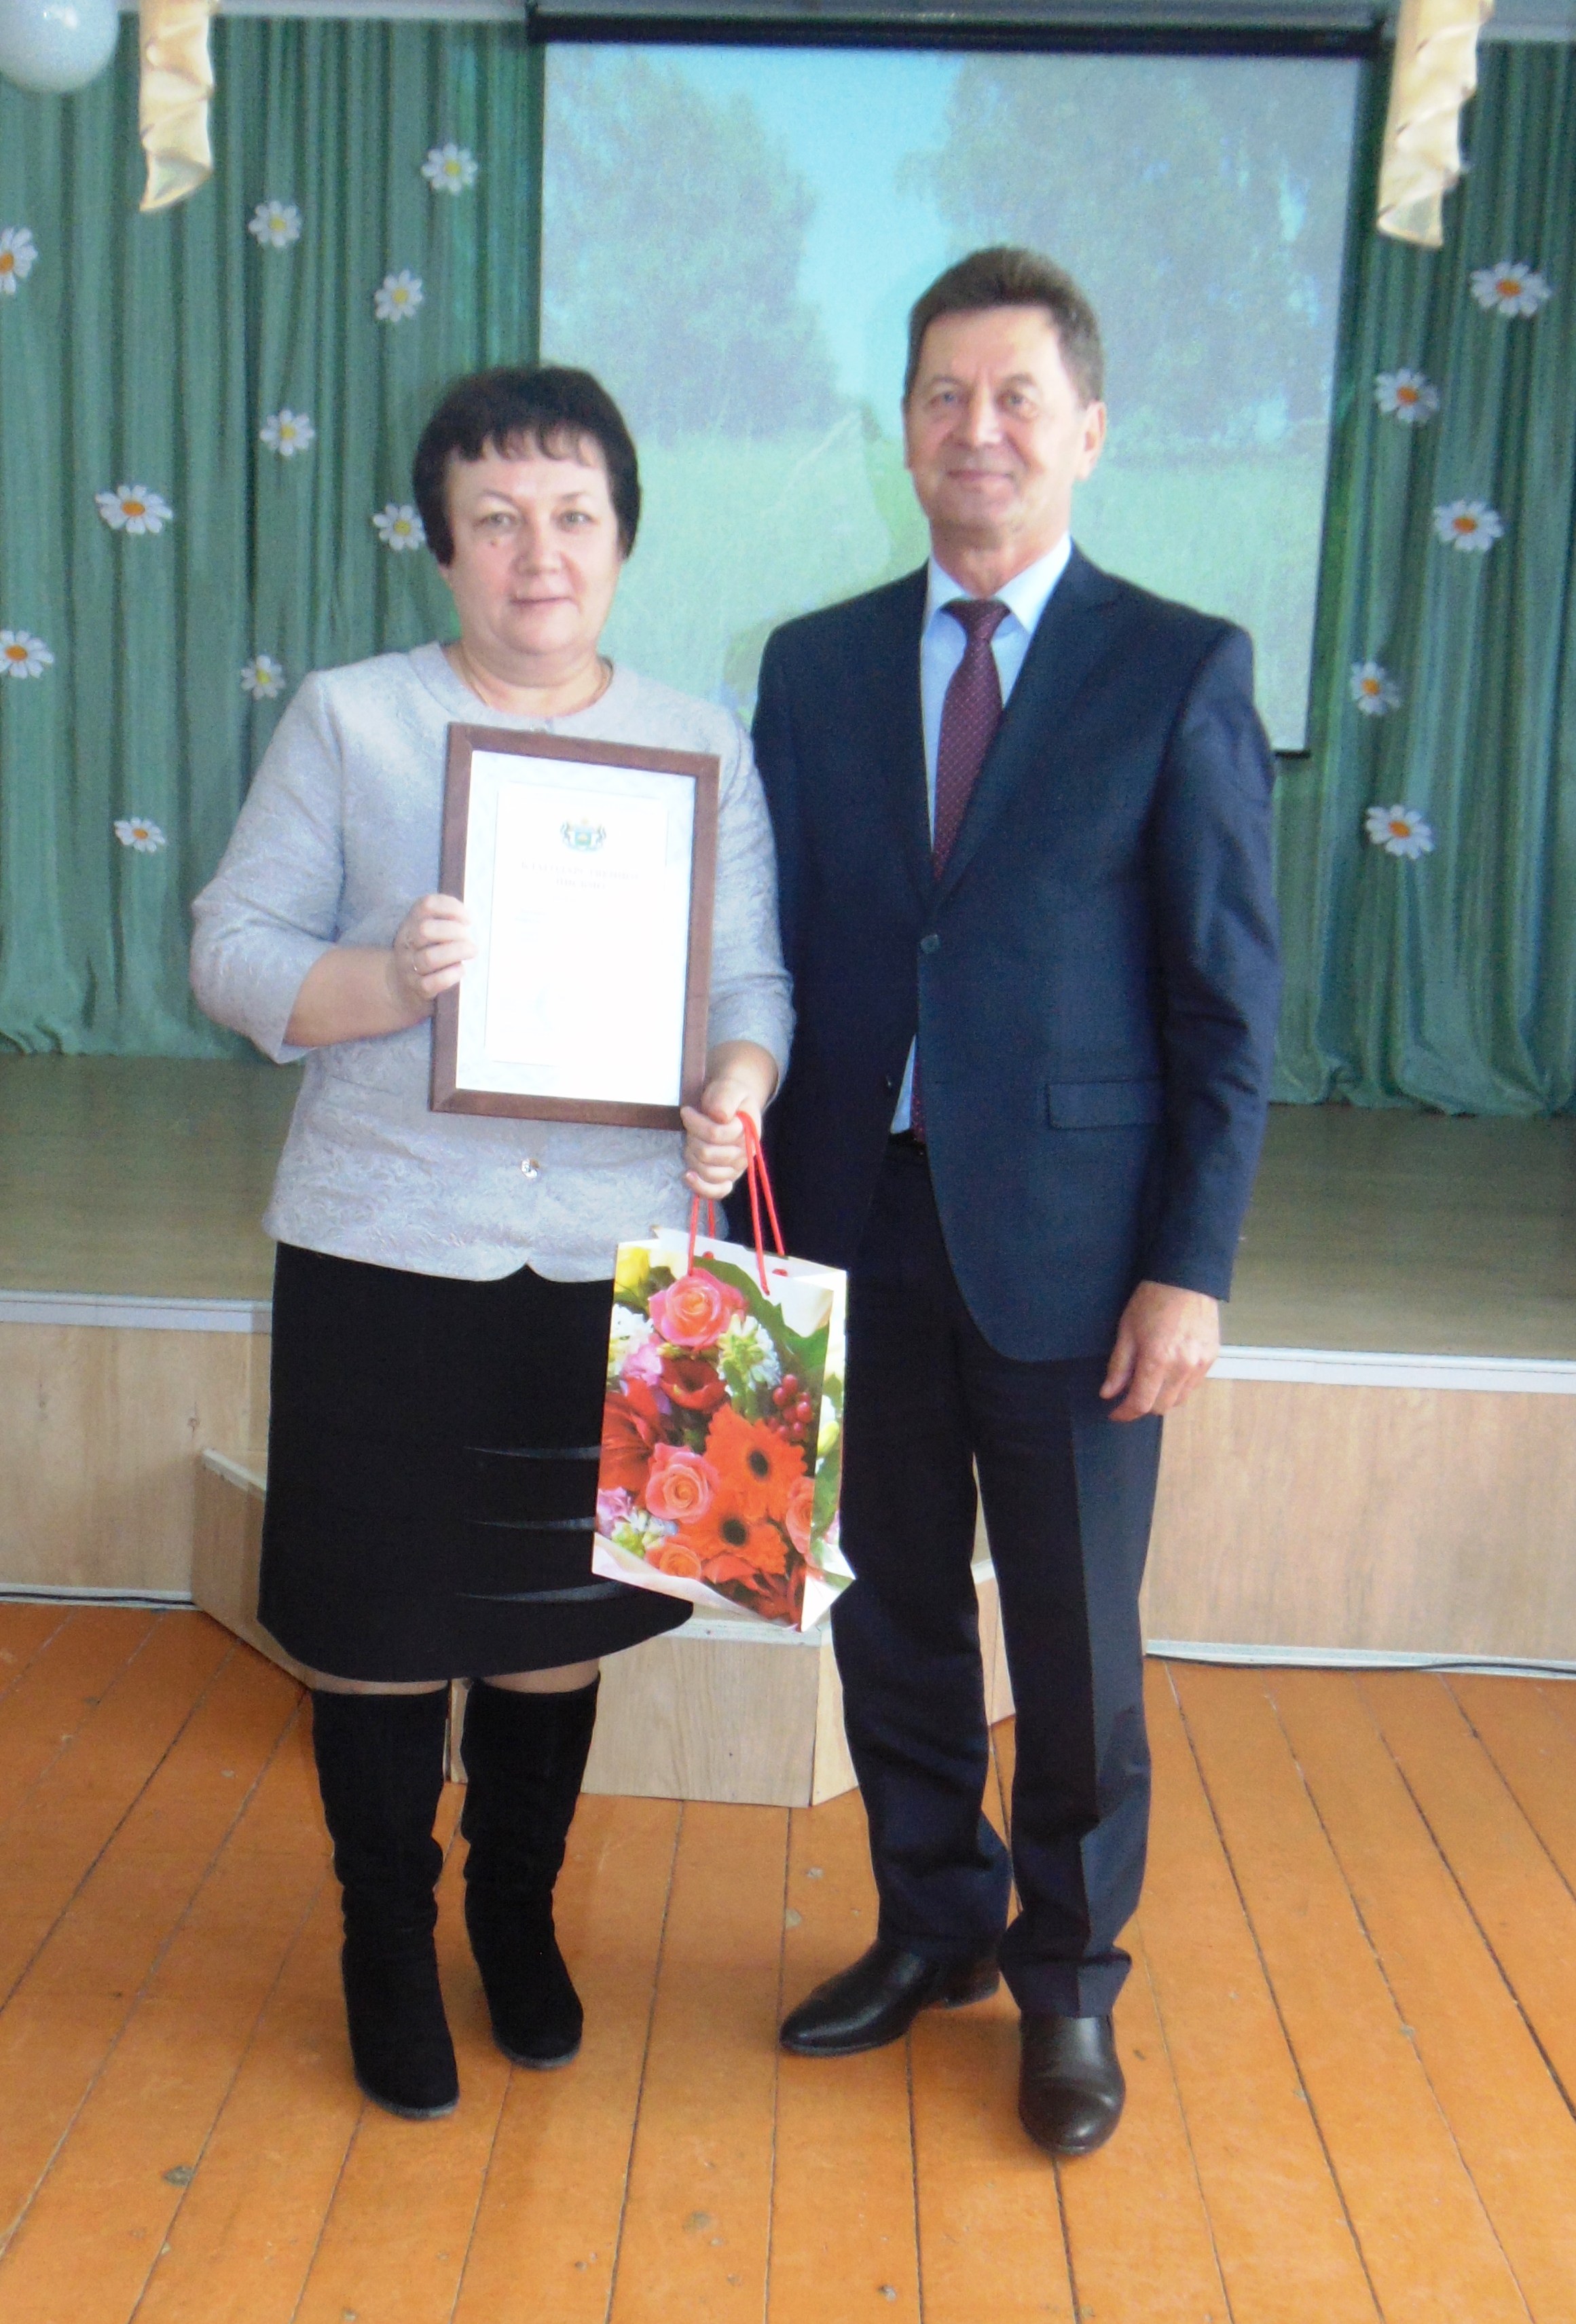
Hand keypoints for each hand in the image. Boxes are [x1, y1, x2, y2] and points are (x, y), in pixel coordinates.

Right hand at [386, 894, 475, 1018]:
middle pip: (425, 930)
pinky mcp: (417, 988)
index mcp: (411, 923)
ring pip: (429, 958)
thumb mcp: (430, 933)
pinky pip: (433, 982)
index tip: (468, 919)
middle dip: (454, 932)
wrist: (401, 986)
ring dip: (456, 952)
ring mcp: (409, 967)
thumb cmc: (427, 952)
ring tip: (471, 951)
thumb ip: (448, 922)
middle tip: (469, 938)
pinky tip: (461, 970)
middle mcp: (407, 943)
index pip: (426, 905)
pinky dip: (451, 975)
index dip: (451, 908)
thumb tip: (472, 922)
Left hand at [680, 1041, 779, 1200]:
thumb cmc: (728, 1097)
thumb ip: (725, 1100)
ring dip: (692, 1154)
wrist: (731, 1105)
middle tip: (690, 1124)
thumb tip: (720, 1116)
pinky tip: (688, 1175)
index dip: (696, 1123)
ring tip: (691, 1139)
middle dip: (693, 1137)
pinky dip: (701, 1188)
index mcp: (748, 1133)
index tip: (687, 1111)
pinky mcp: (726, 1178)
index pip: (716, 1134)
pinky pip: (716, 1192)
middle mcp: (744, 1155)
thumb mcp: (728, 1089)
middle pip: (708, 1154)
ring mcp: (735, 1169)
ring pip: (706, 1171)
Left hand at [1100, 1280, 1219, 1421]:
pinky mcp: (1211, 1359)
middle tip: (1129, 1395)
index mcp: (1157, 1360)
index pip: (1141, 1404)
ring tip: (1149, 1383)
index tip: (1115, 1413)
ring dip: (1161, 1398)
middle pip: (1161, 1407)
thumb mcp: (1126, 1331)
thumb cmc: (1152, 1301)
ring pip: (1178, 1400)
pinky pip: (1193, 1386)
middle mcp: (1182, 1367)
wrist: (1186, 1279)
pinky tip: (1168, 1373)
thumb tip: (1109, 1393)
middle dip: (1142, 1406)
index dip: (1125, 1413)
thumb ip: (1118, 1366)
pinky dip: (1178, 1387)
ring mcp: (1200, 1364)